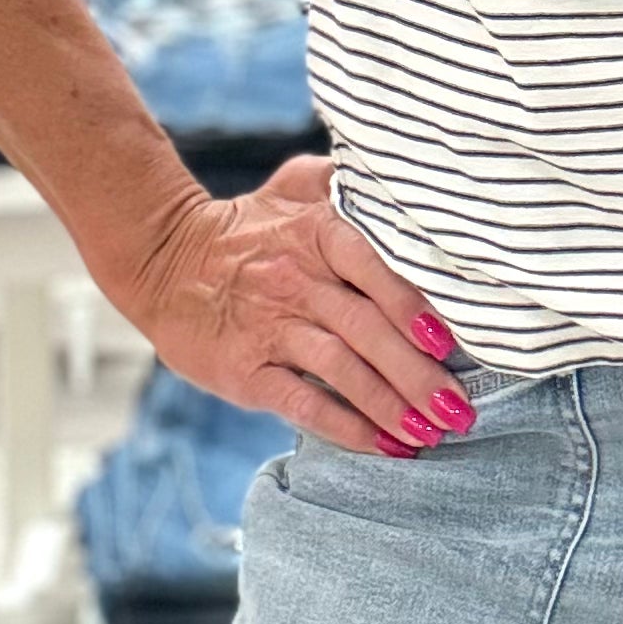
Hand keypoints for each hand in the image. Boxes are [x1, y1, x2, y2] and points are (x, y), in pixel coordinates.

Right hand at [132, 154, 473, 458]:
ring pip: (341, 369)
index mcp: (317, 232)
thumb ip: (348, 180)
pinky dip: (344, 426)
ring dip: (390, 406)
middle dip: (418, 375)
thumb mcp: (295, 186)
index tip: (451, 343)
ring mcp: (270, 327)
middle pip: (367, 329)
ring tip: (430, 433)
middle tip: (459, 409)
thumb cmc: (248, 227)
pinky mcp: (245, 370)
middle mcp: (296, 279)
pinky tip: (379, 444)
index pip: (375, 269)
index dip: (415, 307)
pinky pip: (302, 401)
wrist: (163, 258)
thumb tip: (407, 179)